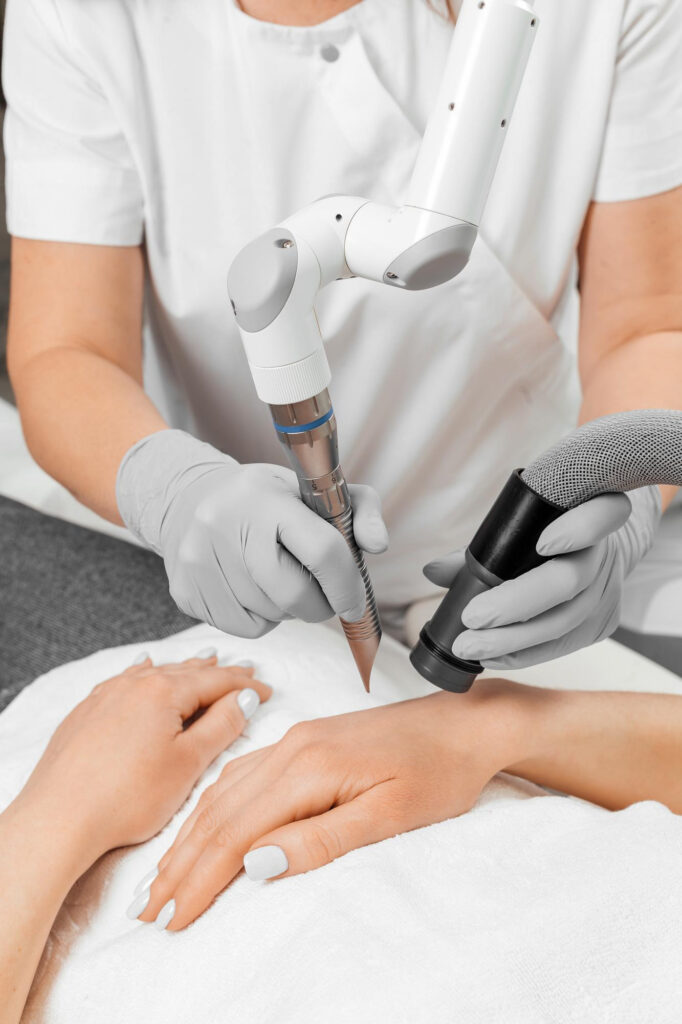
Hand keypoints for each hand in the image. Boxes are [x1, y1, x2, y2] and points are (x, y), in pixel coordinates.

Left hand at [15, 652, 271, 868]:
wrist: (57, 819)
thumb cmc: (125, 798)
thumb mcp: (187, 764)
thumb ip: (221, 726)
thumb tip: (244, 700)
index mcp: (163, 692)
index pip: (217, 681)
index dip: (246, 686)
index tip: (266, 690)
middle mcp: (133, 684)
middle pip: (186, 672)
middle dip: (217, 673)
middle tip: (244, 671)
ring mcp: (105, 696)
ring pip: (154, 674)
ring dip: (183, 671)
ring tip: (204, 661)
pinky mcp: (85, 713)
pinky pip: (124, 682)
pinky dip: (144, 675)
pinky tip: (144, 668)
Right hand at [116, 430, 387, 636]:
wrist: (189, 501)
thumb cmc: (264, 500)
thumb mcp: (313, 492)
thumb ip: (360, 510)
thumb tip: (378, 544)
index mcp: (264, 498)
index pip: (321, 550)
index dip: (346, 585)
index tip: (354, 602)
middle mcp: (225, 525)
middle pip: (294, 594)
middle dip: (319, 604)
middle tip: (321, 595)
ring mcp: (199, 560)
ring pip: (271, 616)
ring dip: (289, 609)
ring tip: (280, 581)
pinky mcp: (185, 590)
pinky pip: (244, 628)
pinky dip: (261, 619)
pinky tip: (255, 591)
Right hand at [136, 684, 529, 930]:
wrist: (465, 723)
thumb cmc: (438, 772)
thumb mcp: (390, 814)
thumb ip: (321, 839)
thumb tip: (256, 864)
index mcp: (309, 766)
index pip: (236, 832)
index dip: (200, 879)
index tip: (171, 920)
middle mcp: (291, 747)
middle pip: (220, 812)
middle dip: (181, 864)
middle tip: (148, 911)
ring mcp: (295, 740)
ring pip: (224, 793)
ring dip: (190, 838)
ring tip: (162, 877)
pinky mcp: (304, 741)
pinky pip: (242, 776)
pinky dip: (213, 809)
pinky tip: (202, 827)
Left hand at [424, 485, 660, 669]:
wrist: (602, 549)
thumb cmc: (550, 529)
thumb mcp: (524, 525)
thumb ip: (483, 545)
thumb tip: (432, 571)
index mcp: (593, 512)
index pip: (604, 514)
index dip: (580, 528)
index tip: (543, 544)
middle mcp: (606, 553)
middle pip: (570, 580)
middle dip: (517, 603)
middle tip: (472, 618)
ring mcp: (608, 592)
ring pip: (565, 620)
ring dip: (513, 639)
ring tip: (470, 647)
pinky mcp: (603, 624)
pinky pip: (563, 645)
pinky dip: (525, 654)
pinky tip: (494, 658)